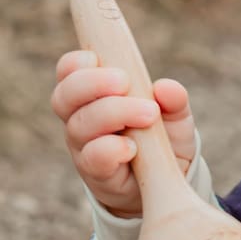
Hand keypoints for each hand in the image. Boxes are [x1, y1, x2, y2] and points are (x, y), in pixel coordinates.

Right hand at [51, 50, 196, 217]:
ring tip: (149, 114)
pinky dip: (111, 149)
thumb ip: (174, 100)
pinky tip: (133, 148)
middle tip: (125, 82)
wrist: (167, 181)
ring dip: (113, 113)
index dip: (76, 62)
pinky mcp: (95, 174)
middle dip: (93, 83)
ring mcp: (84, 147)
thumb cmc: (163, 139)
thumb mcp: (175, 116)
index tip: (97, 58)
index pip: (68, 71)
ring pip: (79, 125)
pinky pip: (93, 158)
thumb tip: (165, 88)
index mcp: (92, 94)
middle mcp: (79, 119)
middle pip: (65, 96)